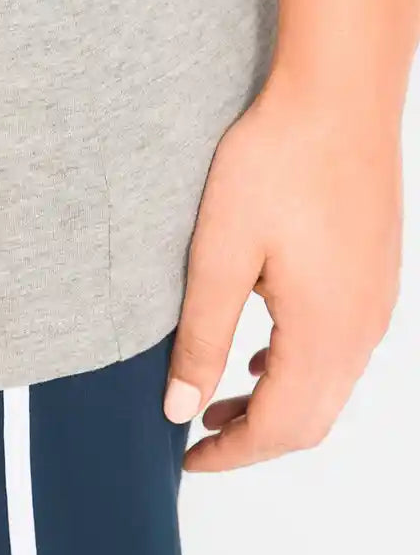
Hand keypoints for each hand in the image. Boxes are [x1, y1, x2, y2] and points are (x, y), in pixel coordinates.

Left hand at [163, 65, 402, 470]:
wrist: (338, 95)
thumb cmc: (275, 164)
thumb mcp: (218, 256)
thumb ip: (200, 339)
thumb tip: (180, 408)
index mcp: (324, 332)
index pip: (280, 427)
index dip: (231, 455)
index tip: (186, 459)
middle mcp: (362, 328)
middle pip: (311, 419)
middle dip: (253, 439)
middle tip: (197, 437)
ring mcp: (376, 302)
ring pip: (328, 386)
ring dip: (275, 405)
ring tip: (216, 399)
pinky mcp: (375, 276)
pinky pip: (341, 349)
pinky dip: (298, 370)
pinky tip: (261, 352)